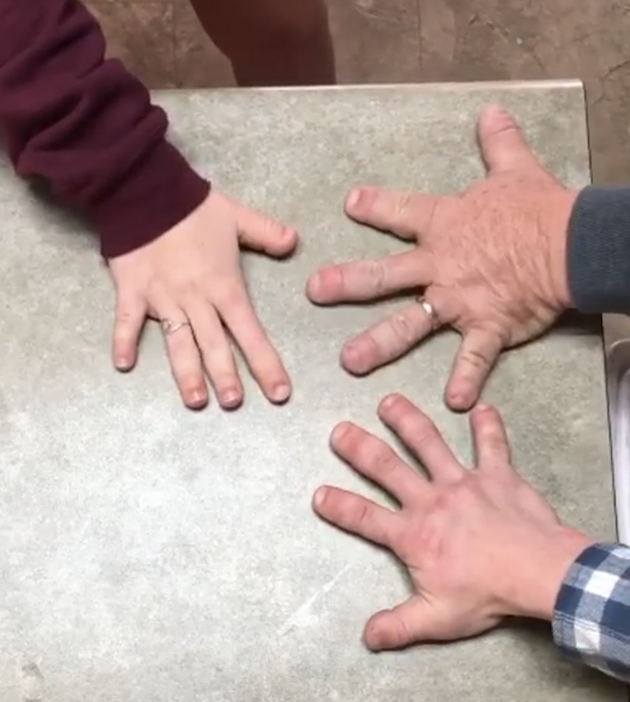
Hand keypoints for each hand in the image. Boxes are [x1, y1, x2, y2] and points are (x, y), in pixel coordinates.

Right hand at [108, 189, 297, 408]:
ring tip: (195, 401)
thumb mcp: (237, 216)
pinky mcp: (132, 291)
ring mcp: (163, 298)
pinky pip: (127, 320)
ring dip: (186, 373)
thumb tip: (295, 242)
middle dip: (226, 376)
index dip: (266, 363)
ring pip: (177, 342)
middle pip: (214, 345)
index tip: (279, 392)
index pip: (250, 331)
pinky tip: (122, 365)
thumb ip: (266, 232)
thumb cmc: (193, 206)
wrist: (146, 187)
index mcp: (224, 286)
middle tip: (234, 403)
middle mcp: (196, 299)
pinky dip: (123, 341)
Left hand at [307, 105, 577, 410]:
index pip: (401, 213)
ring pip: (410, 323)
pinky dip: (465, 379)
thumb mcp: (514, 170)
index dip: (374, 207)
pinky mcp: (488, 326)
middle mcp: (440, 265)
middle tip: (315, 292)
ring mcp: (460, 300)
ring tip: (351, 361)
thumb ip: (497, 144)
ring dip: (379, 343)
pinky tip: (452, 402)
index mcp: (443, 226)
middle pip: (384, 275)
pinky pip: (472, 357)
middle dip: (347, 283)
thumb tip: (492, 111)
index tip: (349, 204)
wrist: (572, 241)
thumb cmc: (539, 208)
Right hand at [312, 395, 592, 649]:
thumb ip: (399, 626)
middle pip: (387, 468)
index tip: (318, 493)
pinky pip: (491, 445)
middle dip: (360, 448)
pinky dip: (487, 426)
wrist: (540, 572)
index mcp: (413, 535)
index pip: (364, 517)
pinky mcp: (497, 475)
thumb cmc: (489, 594)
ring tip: (389, 402)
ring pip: (429, 444)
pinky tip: (481, 408)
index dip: (338, 506)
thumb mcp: (438, 619)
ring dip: (407, 421)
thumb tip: (367, 637)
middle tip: (339, 430)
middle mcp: (431, 501)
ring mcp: (463, 482)